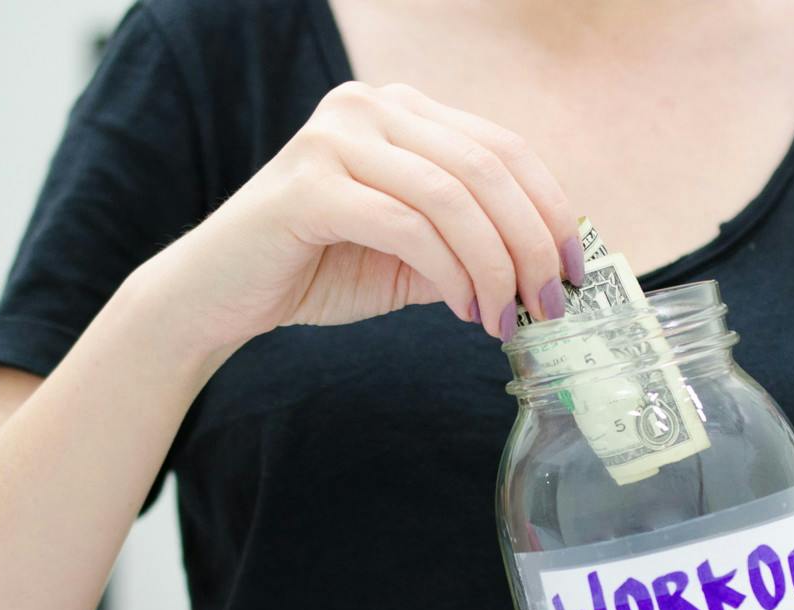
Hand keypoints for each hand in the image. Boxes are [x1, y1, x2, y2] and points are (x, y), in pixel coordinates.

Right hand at [143, 80, 583, 360]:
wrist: (219, 295)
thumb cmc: (317, 269)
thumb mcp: (414, 253)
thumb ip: (471, 243)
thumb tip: (548, 267)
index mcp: (401, 110)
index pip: (503, 147)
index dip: (551, 209)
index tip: (574, 271)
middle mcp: (370, 107)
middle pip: (487, 168)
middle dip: (531, 244)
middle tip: (548, 305)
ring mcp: (335, 138)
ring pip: (453, 196)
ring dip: (494, 266)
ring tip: (504, 319)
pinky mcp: (308, 186)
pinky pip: (407, 225)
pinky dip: (448, 273)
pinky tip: (462, 310)